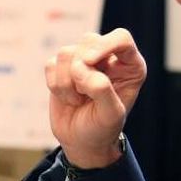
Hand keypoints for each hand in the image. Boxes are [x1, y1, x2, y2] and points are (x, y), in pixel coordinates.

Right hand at [46, 29, 145, 168]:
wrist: (82, 142)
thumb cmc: (103, 129)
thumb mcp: (110, 115)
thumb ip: (102, 90)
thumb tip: (81, 68)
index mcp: (130, 65)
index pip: (121, 38)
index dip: (104, 46)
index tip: (89, 62)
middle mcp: (108, 58)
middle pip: (89, 41)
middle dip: (80, 69)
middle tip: (84, 95)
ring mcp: (83, 61)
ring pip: (66, 52)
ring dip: (67, 82)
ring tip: (78, 100)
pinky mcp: (62, 68)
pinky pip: (51, 64)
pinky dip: (55, 85)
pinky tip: (67, 98)